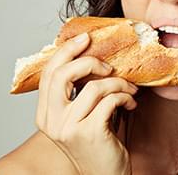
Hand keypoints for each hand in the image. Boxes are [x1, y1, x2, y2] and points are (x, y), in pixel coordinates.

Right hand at [36, 32, 137, 174]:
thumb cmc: (98, 140)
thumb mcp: (82, 114)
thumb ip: (80, 91)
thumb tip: (96, 57)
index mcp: (46, 113)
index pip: (50, 73)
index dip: (67, 51)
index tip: (86, 39)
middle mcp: (51, 121)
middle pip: (63, 74)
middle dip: (90, 62)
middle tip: (109, 66)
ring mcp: (69, 128)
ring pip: (95, 86)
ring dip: (120, 83)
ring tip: (130, 90)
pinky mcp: (89, 132)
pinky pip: (111, 100)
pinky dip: (126, 96)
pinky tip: (131, 103)